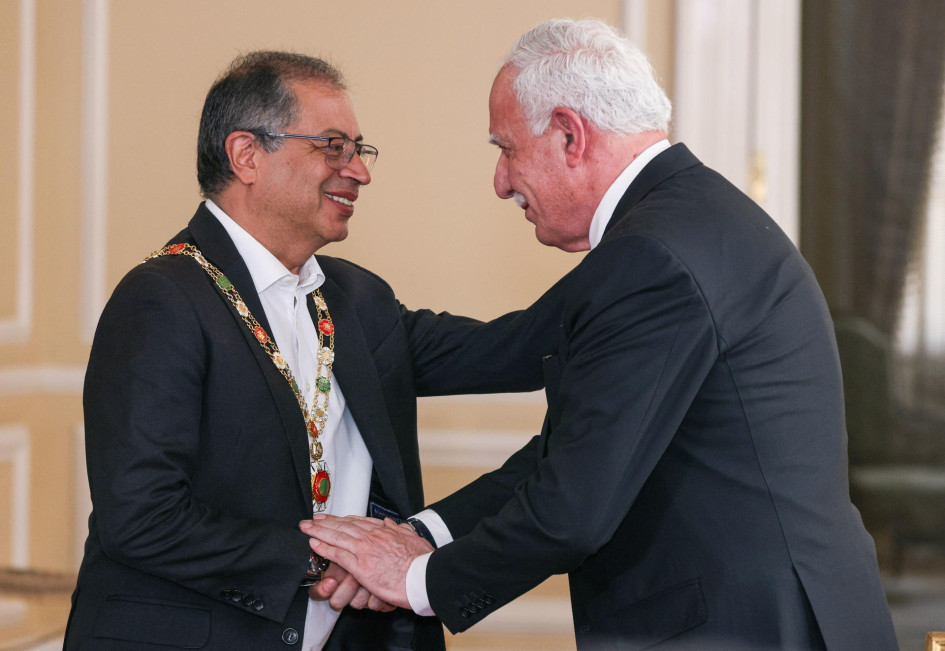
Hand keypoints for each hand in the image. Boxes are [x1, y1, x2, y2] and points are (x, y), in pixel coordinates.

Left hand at [298, 516, 432, 608]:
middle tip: (311, 520)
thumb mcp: (414, 539)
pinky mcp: (361, 566)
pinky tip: (314, 543)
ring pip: (337, 536)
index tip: (332, 518)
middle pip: (344, 526)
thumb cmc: (423, 561)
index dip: (343, 519)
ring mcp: (365, 550)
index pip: (358, 522)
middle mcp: (373, 537)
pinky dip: (324, 547)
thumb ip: (400, 531)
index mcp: (385, 531)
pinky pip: (338, 554)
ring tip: (306, 528)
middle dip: (326, 522)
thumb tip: (390, 524)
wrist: (427, 575)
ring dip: (319, 531)